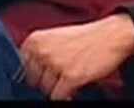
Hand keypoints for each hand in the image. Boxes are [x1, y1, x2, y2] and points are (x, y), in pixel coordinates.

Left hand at [19, 13, 133, 99]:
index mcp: (35, 39)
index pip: (22, 66)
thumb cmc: (85, 37)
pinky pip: (58, 97)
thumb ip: (39, 51)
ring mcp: (55, 64)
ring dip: (56, 88)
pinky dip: (65, 96)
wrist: (111, 35)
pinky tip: (73, 88)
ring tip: (68, 80)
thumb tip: (27, 71)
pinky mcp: (70, 77)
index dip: (34, 73)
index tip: (43, 75)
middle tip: (58, 77)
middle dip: (45, 81)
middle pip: (33, 80)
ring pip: (45, 90)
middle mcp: (42, 50)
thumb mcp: (54, 37)